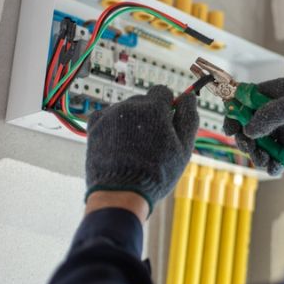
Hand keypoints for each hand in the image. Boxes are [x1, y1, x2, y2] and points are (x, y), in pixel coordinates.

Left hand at [85, 85, 198, 212]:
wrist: (122, 192)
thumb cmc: (156, 173)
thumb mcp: (184, 147)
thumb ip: (188, 118)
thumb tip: (189, 97)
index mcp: (154, 107)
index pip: (163, 91)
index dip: (168, 105)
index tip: (167, 120)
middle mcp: (130, 105)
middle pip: (143, 100)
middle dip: (149, 115)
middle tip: (152, 140)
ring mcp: (110, 114)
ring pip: (125, 110)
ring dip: (131, 121)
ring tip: (134, 147)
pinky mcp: (94, 126)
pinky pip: (106, 117)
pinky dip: (112, 126)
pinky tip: (118, 144)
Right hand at [224, 78, 283, 174]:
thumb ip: (267, 116)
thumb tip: (248, 131)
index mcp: (273, 92)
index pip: (243, 100)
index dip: (234, 114)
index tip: (230, 130)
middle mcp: (276, 109)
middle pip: (249, 125)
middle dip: (247, 140)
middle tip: (251, 151)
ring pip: (261, 142)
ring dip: (259, 154)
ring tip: (266, 162)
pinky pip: (276, 153)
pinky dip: (274, 163)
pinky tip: (277, 169)